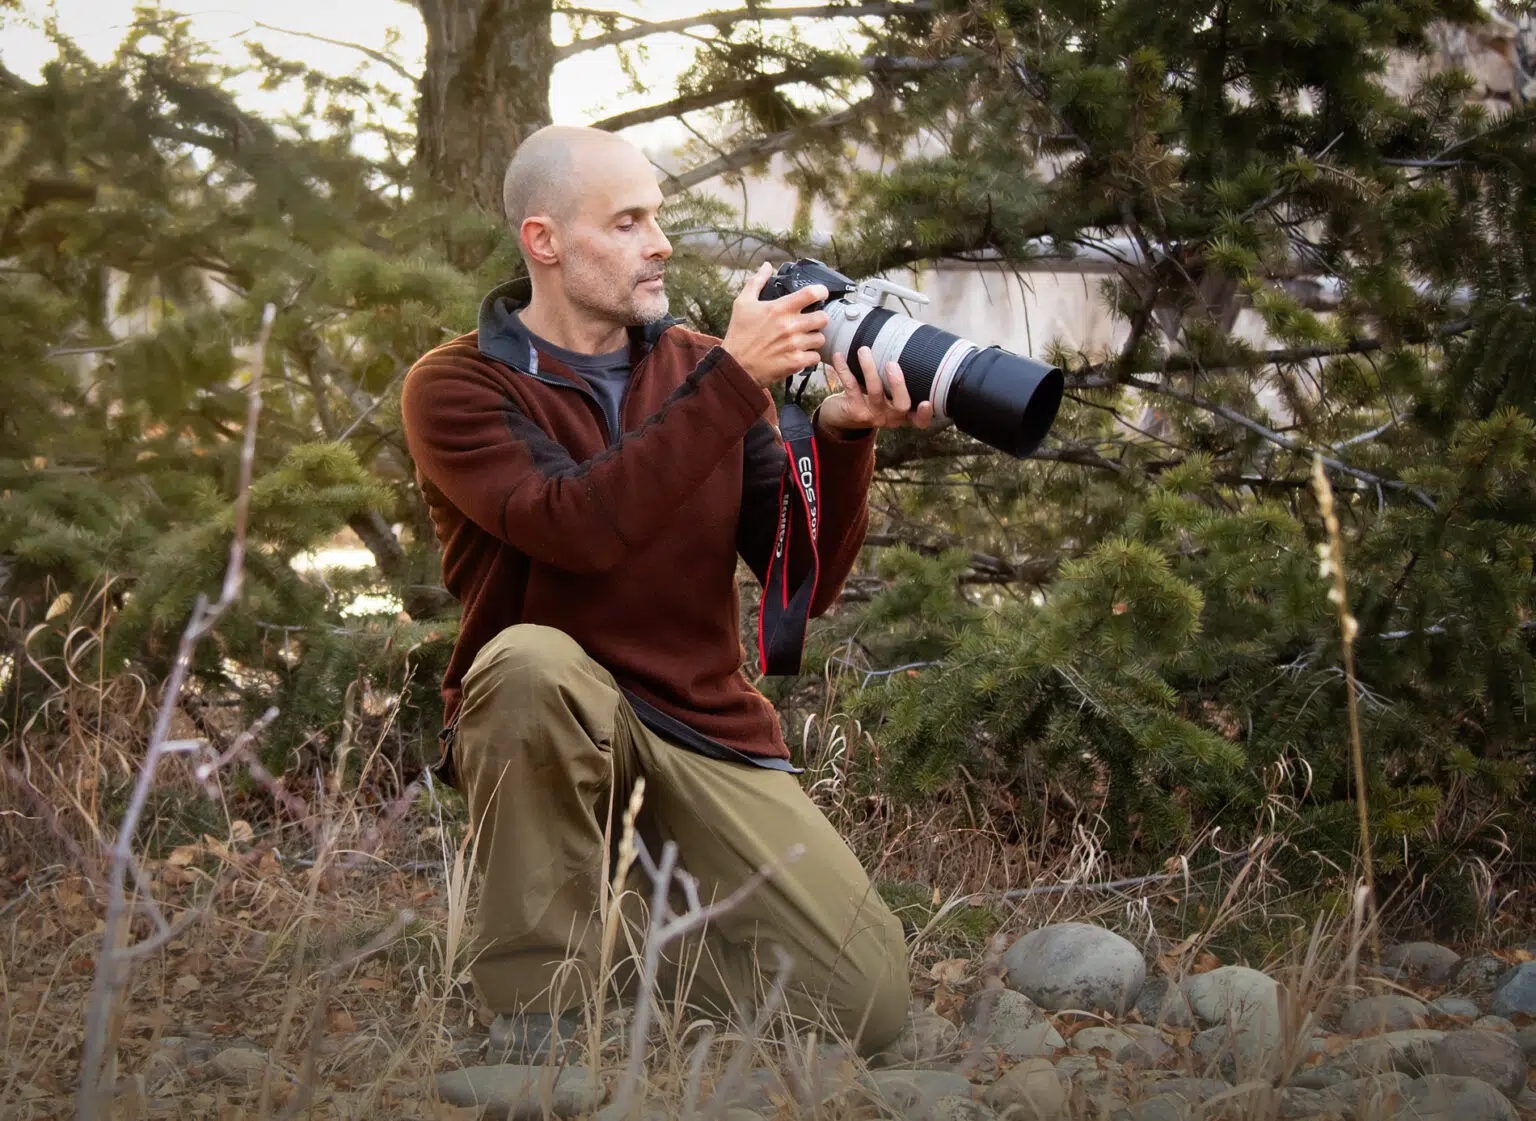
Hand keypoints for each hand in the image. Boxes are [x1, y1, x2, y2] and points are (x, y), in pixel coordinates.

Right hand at [721, 262, 831, 388]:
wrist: (735, 366)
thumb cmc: (739, 334)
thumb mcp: (743, 303)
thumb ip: (757, 282)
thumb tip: (767, 266)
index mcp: (780, 308)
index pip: (811, 293)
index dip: (821, 291)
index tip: (821, 294)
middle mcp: (790, 326)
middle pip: (823, 317)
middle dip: (819, 319)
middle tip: (812, 321)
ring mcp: (794, 345)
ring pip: (821, 338)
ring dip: (814, 338)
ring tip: (804, 340)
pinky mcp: (796, 362)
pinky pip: (815, 357)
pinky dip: (810, 356)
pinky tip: (801, 354)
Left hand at [817, 347, 935, 433]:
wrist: (842, 417)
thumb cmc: (871, 399)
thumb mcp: (888, 396)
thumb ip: (898, 382)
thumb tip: (909, 344)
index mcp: (903, 414)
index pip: (919, 421)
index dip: (925, 415)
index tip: (927, 403)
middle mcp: (891, 417)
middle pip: (901, 405)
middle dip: (898, 384)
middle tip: (891, 363)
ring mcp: (872, 415)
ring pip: (874, 391)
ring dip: (869, 368)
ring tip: (864, 350)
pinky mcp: (854, 410)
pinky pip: (851, 386)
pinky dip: (844, 368)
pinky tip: (839, 355)